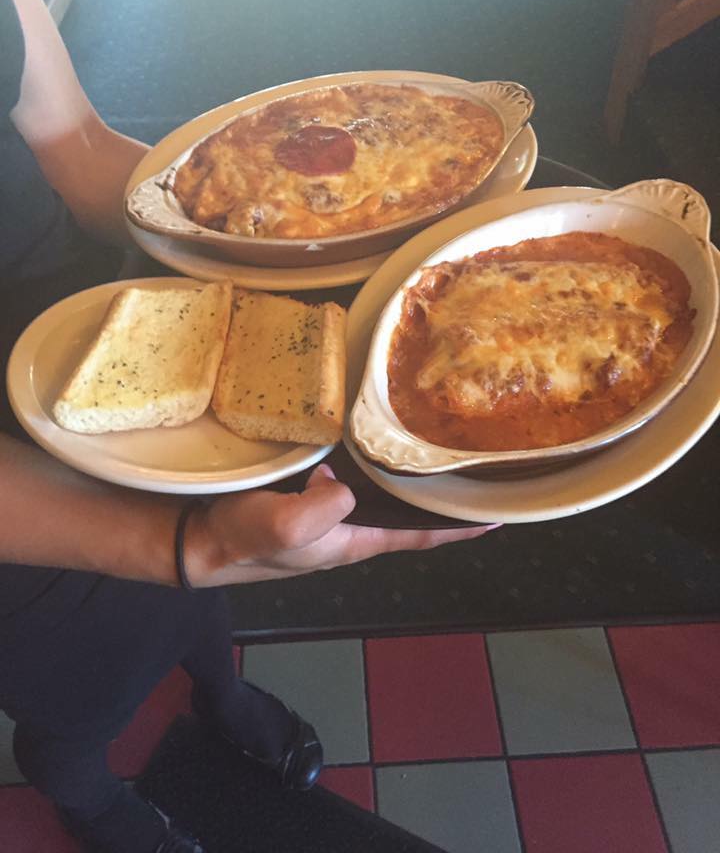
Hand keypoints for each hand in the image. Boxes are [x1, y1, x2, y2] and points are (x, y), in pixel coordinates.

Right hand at [184, 463, 498, 587]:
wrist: (201, 537)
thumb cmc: (244, 538)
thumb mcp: (287, 525)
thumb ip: (325, 507)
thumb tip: (345, 484)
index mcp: (353, 541)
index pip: (417, 537)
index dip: (456, 529)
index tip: (496, 516)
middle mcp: (348, 529)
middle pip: (404, 515)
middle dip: (435, 497)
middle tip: (467, 466)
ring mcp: (327, 514)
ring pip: (377, 494)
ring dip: (402, 476)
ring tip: (428, 443)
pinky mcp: (306, 496)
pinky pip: (349, 478)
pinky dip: (364, 461)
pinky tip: (366, 438)